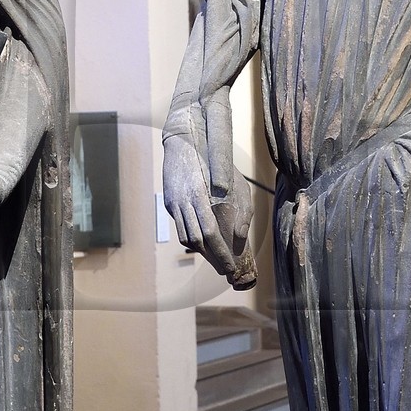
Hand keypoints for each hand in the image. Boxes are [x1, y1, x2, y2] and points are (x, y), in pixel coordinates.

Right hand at [163, 134, 255, 288]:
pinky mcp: (168, 202)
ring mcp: (173, 203)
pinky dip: (192, 239)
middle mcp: (183, 202)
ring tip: (216, 259)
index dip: (220, 253)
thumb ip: (242, 211)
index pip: (210, 233)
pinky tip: (204, 243)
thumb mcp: (238, 183)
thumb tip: (240, 238)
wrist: (183, 140)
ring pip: (186, 237)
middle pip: (197, 240)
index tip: (230, 267)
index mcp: (199, 196)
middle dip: (212, 258)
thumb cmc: (216, 160)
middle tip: (225, 270)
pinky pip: (180, 227)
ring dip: (201, 252)